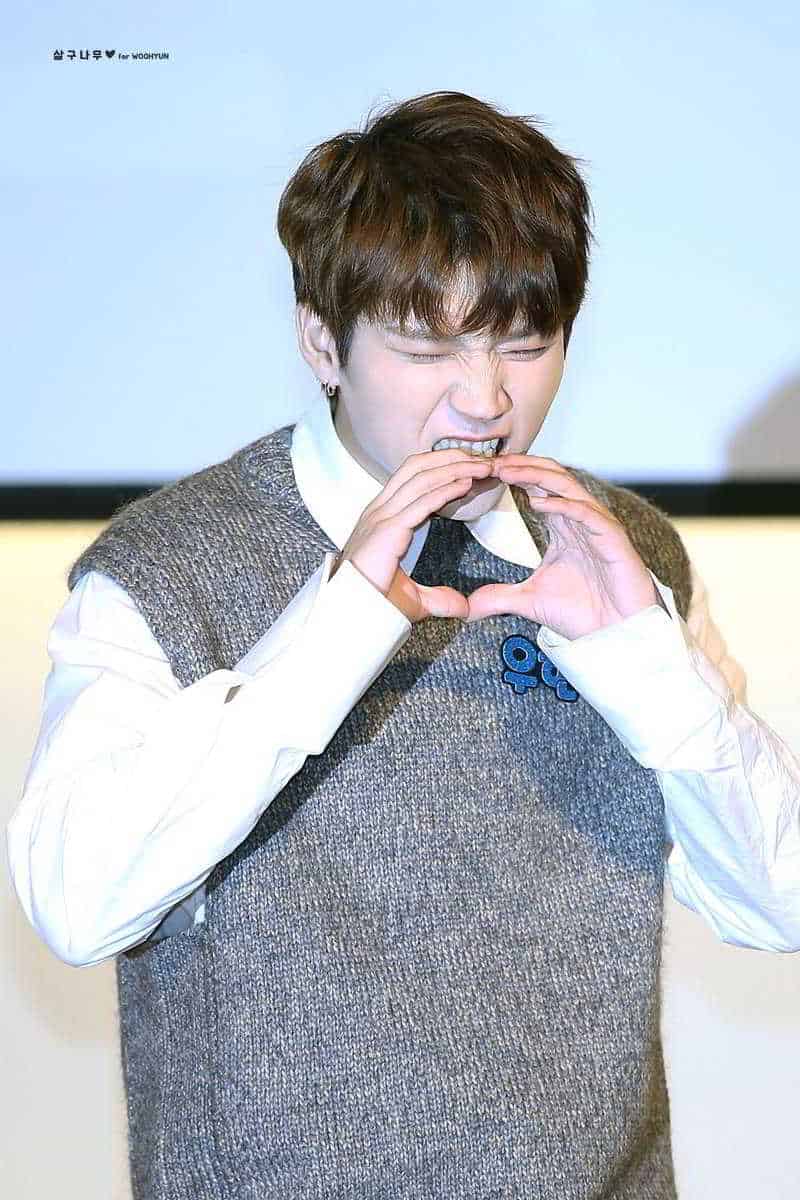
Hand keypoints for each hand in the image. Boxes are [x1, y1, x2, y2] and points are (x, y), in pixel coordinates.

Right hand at [331, 449, 493, 623]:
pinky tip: (465, 483)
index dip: (443, 466)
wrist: (351, 617)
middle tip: (483, 459)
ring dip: (455, 468)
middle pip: (418, 468)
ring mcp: (380, 518)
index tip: (472, 467)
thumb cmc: (373, 604)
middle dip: (453, 457)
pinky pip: (421, 502)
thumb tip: (463, 606)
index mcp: (382, 517)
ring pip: (421, 478)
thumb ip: (440, 599)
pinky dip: (446, 489)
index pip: (414, 477)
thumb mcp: (415, 599)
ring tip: (482, 466)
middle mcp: (379, 511)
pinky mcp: (387, 530)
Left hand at [465, 454, 661, 638]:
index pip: (537, 487)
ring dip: (537, 476)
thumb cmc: (582, 613)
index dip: (513, 476)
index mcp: (563, 526)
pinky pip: (587, 513)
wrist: (615, 635)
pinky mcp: (613, 540)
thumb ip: (498, 597)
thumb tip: (467, 607)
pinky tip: (537, 502)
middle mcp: (581, 519)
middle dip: (521, 466)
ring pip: (568, 487)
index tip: (482, 473)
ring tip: (508, 472)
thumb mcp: (529, 601)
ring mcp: (598, 527)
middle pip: (551, 477)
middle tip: (491, 463)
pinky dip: (562, 505)